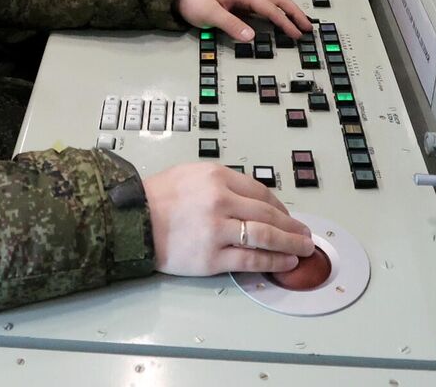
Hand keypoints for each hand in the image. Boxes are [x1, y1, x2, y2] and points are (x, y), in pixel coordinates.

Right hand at [143, 163, 313, 275]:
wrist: (130, 220)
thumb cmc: (157, 197)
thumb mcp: (191, 174)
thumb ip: (221, 183)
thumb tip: (251, 201)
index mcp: (216, 176)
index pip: (260, 191)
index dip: (280, 206)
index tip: (288, 215)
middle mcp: (220, 200)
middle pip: (268, 214)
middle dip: (292, 225)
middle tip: (305, 233)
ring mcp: (217, 230)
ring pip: (265, 236)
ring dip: (290, 243)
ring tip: (303, 249)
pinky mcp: (211, 257)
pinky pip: (250, 259)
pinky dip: (272, 261)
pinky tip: (285, 262)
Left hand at [173, 0, 311, 40]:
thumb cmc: (193, 1)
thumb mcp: (209, 14)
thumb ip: (230, 24)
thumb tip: (251, 36)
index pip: (268, 7)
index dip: (284, 21)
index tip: (295, 33)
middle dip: (294, 12)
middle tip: (307, 27)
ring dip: (289, 10)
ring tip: (301, 24)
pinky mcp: (242, 1)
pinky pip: (265, 5)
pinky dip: (278, 11)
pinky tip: (283, 20)